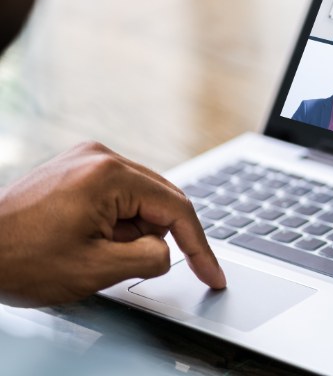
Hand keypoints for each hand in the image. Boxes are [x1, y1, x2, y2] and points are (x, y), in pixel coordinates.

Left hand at [0, 141, 225, 306]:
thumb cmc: (19, 261)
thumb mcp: (96, 270)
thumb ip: (149, 259)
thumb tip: (168, 252)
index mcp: (110, 175)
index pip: (176, 209)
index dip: (199, 247)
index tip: (212, 275)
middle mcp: (101, 157)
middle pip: (161, 199)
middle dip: (158, 236)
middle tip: (139, 267)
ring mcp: (87, 158)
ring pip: (140, 198)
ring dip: (134, 230)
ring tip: (95, 252)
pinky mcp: (76, 167)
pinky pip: (118, 194)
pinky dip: (118, 220)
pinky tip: (91, 238)